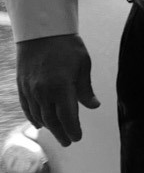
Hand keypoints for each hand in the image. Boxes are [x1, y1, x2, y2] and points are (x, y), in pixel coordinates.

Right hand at [15, 33, 96, 147]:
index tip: (78, 138)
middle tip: (68, 142)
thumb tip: (93, 106)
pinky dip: (33, 117)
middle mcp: (43, 92)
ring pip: (38, 116)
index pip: (67, 117)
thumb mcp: (83, 64)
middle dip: (61, 133)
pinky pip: (27, 107)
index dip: (72, 130)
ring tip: (57, 134)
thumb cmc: (66, 46)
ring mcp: (30, 90)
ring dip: (48, 128)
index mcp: (61, 87)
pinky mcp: (22, 86)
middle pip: (52, 121)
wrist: (40, 31)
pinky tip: (39, 123)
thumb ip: (86, 89)